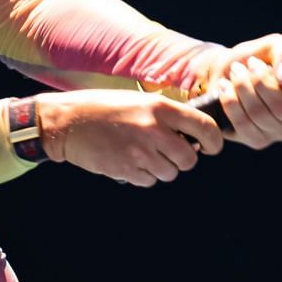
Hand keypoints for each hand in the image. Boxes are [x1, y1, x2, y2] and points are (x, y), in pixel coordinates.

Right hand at [32, 89, 223, 186]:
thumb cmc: (104, 108)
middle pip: (189, 159)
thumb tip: (192, 138)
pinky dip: (142, 175)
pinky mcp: (126, 169)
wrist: (68, 122)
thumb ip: (165, 116)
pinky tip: (128, 160)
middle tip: (168, 153)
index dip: (214, 142)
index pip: (205, 128)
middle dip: (183, 160)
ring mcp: (140, 151)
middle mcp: (154, 130)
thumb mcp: (139, 101)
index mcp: (160, 108)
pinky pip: (149, 181)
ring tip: (141, 154)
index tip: (211, 148)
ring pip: (169, 173)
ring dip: (161, 168)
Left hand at [192, 33, 281, 149]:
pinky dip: (231, 103)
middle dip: (259, 83)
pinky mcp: (257, 141)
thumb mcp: (273, 46)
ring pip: (261, 116)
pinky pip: (244, 126)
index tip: (269, 66)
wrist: (227, 71)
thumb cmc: (257, 58)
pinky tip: (224, 89)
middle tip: (244, 66)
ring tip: (234, 72)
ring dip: (242, 89)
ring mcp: (279, 133)